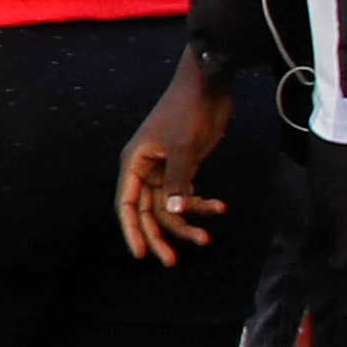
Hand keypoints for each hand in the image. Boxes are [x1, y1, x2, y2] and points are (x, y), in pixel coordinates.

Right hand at [113, 53, 233, 264]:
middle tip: (173, 261)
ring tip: (206, 238)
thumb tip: (174, 212)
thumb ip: (178, 180)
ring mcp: (166, 168)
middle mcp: (146, 169)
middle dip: (160, 236)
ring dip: (186, 224)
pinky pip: (188, 194)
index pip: (127, 204)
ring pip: (170, 207)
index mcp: (135, 163)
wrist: (208, 85)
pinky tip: (220, 208)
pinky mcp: (185, 166)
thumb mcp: (183, 146)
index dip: (131, 230)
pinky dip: (202, 204)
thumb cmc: (187, 110)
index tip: (142, 253)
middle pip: (147, 211)